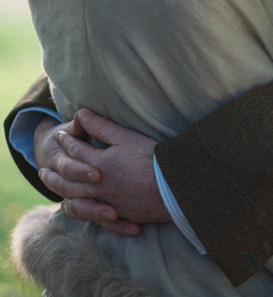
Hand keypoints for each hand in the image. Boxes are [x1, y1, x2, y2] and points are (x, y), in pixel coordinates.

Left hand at [37, 109, 168, 234]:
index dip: (67, 140)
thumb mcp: (127, 138)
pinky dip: (77, 211)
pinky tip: (71, 207)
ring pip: (73, 199)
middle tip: (43, 168)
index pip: (76, 150)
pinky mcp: (116, 214)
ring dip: (59, 192)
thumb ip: (102, 127)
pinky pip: (89, 215)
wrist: (172, 187)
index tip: (60, 135)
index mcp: (98, 164)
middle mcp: (96, 185)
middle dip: (54, 171)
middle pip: (67, 178)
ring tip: (53, 188)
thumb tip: (82, 113)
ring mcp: (105, 201)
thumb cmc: (151, 158)